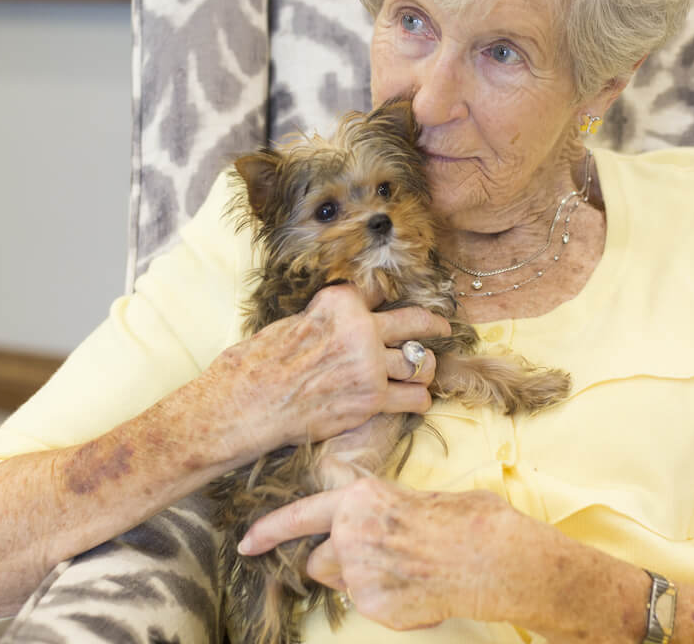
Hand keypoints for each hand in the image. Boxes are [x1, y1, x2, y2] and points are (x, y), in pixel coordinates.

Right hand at [210, 284, 448, 453]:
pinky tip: (417, 399)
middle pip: (415, 321)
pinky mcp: (372, 399)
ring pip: (420, 362)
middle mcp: (361, 328)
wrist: (250, 402)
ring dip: (424, 367)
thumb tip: (355, 319)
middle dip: (434, 324)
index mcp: (340, 301)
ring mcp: (370, 365)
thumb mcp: (298, 321)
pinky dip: (419, 399)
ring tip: (424, 370)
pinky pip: (414, 398)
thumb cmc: (262, 362)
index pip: (380, 291)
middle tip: (443, 327)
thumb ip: (333, 319)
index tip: (399, 301)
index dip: (389, 298)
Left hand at [237, 477, 515, 630]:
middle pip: (319, 559)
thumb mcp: (413, 497)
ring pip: (344, 584)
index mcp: (359, 498)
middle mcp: (350, 535)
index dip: (268, 532)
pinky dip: (388, 602)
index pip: (299, 517)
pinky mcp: (375, 606)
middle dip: (337, 563)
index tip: (245, 544)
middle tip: (381, 557)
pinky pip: (369, 605)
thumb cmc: (465, 520)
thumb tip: (372, 522)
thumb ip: (378, 511)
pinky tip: (420, 589)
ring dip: (363, 581)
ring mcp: (360, 574)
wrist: (494, 558)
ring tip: (409, 571)